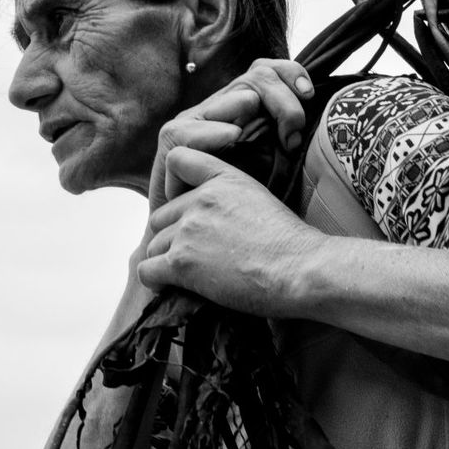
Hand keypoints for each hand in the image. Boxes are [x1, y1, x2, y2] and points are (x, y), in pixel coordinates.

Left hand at [138, 146, 324, 315]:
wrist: (301, 269)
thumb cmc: (291, 243)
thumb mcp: (261, 199)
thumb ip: (231, 199)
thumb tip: (217, 222)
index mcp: (222, 178)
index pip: (177, 160)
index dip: (174, 186)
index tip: (186, 209)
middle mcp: (200, 199)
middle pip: (162, 216)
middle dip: (173, 236)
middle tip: (198, 256)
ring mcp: (188, 230)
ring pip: (154, 244)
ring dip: (168, 261)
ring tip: (194, 276)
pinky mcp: (181, 262)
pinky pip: (147, 271)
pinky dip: (157, 281)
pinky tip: (174, 287)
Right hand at [148, 58, 313, 210]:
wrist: (199, 233)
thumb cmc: (241, 203)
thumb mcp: (275, 168)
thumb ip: (290, 142)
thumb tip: (324, 122)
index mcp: (247, 108)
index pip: (271, 70)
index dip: (291, 74)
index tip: (309, 95)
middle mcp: (223, 108)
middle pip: (258, 76)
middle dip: (283, 101)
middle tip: (292, 136)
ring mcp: (196, 120)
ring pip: (231, 95)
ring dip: (257, 107)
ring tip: (269, 133)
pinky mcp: (171, 142)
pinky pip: (193, 127)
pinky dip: (214, 131)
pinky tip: (232, 136)